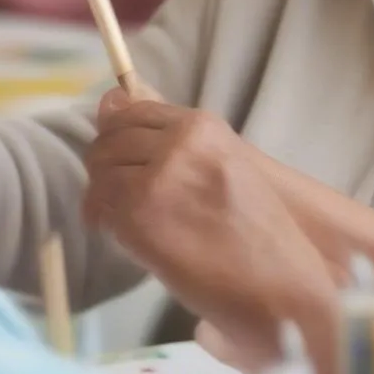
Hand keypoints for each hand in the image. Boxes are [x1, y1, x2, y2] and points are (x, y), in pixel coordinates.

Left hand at [83, 90, 337, 373]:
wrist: (274, 274)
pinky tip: (125, 235)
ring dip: (103, 194)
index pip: (135, 112)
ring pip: (100, 172)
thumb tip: (110, 99)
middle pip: (110, 140)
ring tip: (123, 217)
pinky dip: (103, 220)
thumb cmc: (254, 222)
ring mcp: (156, 178)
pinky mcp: (138, 216)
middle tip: (117, 192)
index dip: (117, 133)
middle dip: (105, 164)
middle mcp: (178, 143)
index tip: (118, 154)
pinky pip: (100, 208)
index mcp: (202, 125)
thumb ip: (171, 135)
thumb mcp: (221, 161)